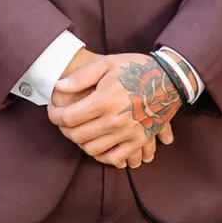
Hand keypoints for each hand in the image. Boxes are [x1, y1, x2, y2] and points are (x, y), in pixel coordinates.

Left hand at [49, 53, 180, 168]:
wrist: (169, 79)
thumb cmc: (135, 68)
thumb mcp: (107, 64)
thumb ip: (81, 76)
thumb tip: (59, 87)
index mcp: (104, 100)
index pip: (68, 118)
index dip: (54, 115)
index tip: (52, 110)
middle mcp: (115, 120)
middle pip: (77, 136)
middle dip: (64, 129)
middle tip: (63, 121)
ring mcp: (128, 133)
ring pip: (92, 150)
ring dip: (80, 142)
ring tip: (79, 131)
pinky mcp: (139, 141)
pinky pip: (115, 158)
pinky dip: (102, 156)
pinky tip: (97, 145)